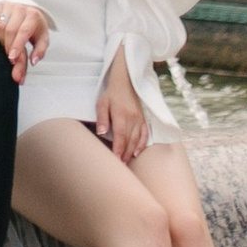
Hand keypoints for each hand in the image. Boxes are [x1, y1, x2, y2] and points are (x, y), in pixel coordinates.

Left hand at [94, 50, 150, 164]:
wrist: (126, 81)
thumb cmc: (111, 93)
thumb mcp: (102, 103)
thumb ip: (102, 118)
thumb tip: (102, 133)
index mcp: (121, 114)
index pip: (120, 135)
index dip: (118, 149)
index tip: (115, 159)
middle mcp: (132, 117)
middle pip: (129, 140)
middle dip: (124, 154)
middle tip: (120, 165)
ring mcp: (139, 118)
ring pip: (137, 139)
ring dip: (131, 151)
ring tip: (126, 161)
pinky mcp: (143, 118)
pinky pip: (145, 134)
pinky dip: (142, 144)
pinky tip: (137, 153)